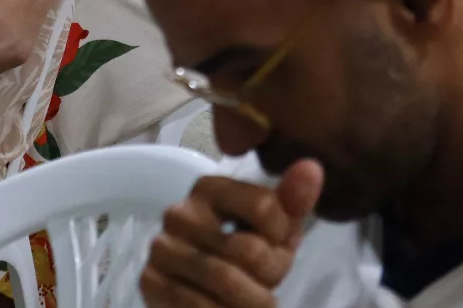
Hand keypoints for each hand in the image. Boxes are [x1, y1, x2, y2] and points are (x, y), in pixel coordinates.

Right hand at [139, 160, 322, 306]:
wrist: (198, 296)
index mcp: (209, 188)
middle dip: (269, 276)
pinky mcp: (150, 282)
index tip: (274, 247)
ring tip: (254, 302)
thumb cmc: (244, 260)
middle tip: (264, 283)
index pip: (264, 207)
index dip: (282, 239)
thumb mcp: (272, 232)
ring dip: (254, 302)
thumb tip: (312, 168)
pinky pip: (202, 306)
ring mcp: (162, 248)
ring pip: (227, 281)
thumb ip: (291, 202)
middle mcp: (179, 213)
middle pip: (249, 250)